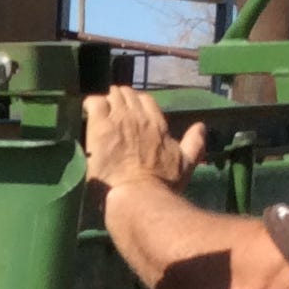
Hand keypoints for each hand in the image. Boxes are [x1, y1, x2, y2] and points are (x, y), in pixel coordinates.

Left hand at [82, 85, 205, 190]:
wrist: (139, 194)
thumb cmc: (163, 184)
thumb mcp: (186, 164)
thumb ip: (195, 144)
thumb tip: (201, 127)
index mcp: (157, 123)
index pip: (145, 99)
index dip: (135, 104)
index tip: (130, 114)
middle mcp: (138, 116)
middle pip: (126, 94)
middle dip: (118, 101)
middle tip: (111, 116)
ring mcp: (118, 119)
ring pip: (110, 96)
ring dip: (104, 103)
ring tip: (98, 117)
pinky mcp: (99, 126)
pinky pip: (93, 103)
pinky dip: (90, 105)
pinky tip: (87, 115)